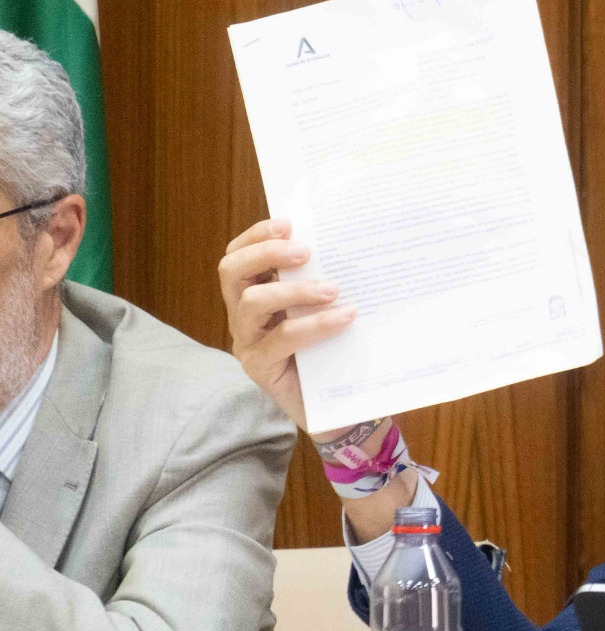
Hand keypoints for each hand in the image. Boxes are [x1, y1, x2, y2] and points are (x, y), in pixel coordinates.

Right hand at [218, 219, 354, 432]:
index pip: (239, 256)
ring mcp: (247, 342)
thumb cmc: (332, 351)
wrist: (338, 406)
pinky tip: (344, 318)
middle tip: (305, 252)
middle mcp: (242, 316)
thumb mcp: (325, 309)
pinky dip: (315, 324)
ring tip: (331, 289)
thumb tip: (344, 245)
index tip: (288, 224)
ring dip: (293, 290)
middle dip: (266, 253)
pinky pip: (282, 339)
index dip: (257, 236)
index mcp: (254, 294)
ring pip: (252, 303)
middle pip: (232, 272)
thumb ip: (321, 282)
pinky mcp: (260, 368)